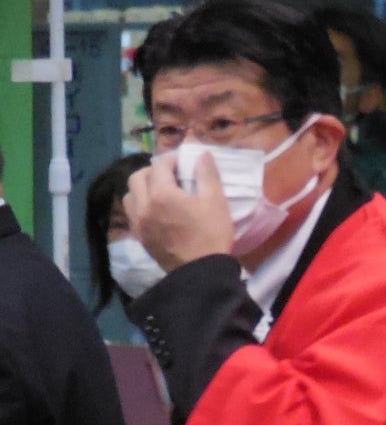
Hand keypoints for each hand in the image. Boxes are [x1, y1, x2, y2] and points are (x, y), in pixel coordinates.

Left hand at [126, 151, 235, 270]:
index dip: (172, 160)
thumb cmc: (211, 235)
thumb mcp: (216, 202)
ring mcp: (139, 222)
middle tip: (170, 176)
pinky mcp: (140, 237)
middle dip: (152, 171)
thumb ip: (207, 174)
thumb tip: (201, 152)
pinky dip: (139, 205)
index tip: (184, 163)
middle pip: (138, 177)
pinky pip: (131, 214)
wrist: (201, 272)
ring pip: (130, 195)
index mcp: (163, 193)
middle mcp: (144, 204)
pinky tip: (154, 211)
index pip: (160, 166)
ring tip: (158, 193)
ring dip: (141, 188)